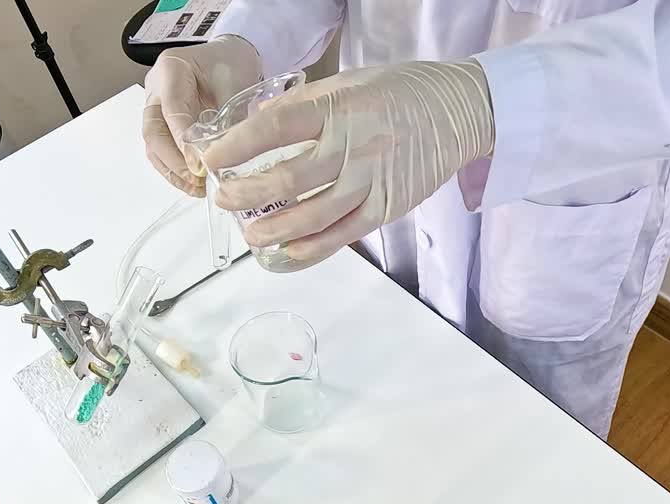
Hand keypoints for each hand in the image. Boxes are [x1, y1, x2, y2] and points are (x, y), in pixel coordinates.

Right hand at [142, 36, 262, 196]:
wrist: (227, 57)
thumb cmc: (229, 64)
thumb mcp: (234, 84)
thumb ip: (227, 117)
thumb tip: (222, 156)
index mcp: (171, 69)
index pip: (172, 110)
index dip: (182, 141)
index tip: (197, 166)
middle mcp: (155, 89)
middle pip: (153, 131)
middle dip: (173, 162)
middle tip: (196, 180)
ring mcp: (154, 106)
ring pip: (152, 145)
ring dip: (172, 171)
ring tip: (195, 188)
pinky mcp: (161, 123)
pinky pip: (159, 150)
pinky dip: (174, 169)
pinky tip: (192, 184)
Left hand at [203, 60, 494, 267]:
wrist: (457, 110)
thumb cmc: (397, 93)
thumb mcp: (346, 83)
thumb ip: (302, 106)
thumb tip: (255, 126)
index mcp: (337, 109)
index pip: (276, 128)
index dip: (238, 147)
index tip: (212, 159)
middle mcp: (352, 146)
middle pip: (287, 180)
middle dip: (245, 195)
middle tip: (222, 199)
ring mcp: (370, 181)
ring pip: (311, 216)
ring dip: (272, 230)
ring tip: (250, 234)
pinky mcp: (386, 208)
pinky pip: (342, 235)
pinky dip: (311, 249)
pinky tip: (287, 253)